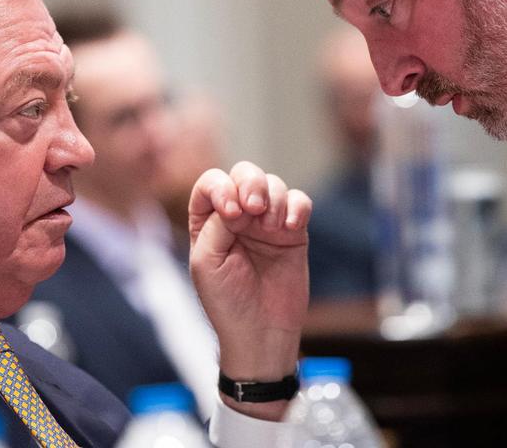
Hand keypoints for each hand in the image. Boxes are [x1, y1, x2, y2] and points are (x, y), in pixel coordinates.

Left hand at [189, 161, 311, 418]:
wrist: (261, 332)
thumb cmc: (227, 302)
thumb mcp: (206, 263)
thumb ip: (216, 226)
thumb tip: (238, 201)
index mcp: (208, 221)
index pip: (211, 183)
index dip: (221, 188)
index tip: (231, 212)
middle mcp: (237, 215)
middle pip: (244, 174)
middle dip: (251, 183)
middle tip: (254, 209)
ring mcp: (267, 222)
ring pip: (274, 184)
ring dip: (275, 198)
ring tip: (273, 227)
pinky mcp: (293, 233)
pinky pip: (299, 203)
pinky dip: (297, 207)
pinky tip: (291, 227)